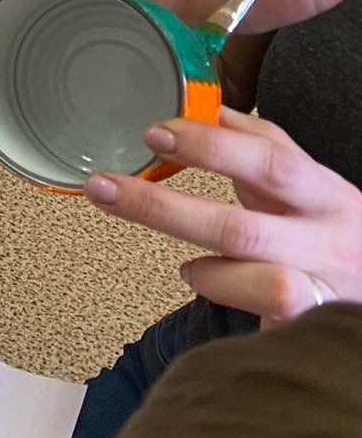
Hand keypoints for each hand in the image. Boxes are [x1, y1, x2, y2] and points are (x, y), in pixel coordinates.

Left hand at [84, 108, 361, 322]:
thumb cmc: (333, 233)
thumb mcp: (308, 183)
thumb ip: (262, 146)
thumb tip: (209, 108)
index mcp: (325, 194)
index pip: (270, 161)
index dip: (211, 146)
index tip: (154, 134)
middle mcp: (327, 242)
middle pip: (243, 229)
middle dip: (165, 209)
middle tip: (105, 188)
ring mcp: (323, 290)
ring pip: (264, 285)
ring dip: (207, 273)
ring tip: (185, 265)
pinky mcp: (310, 329)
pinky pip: (264, 321)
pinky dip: (224, 297)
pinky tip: (204, 281)